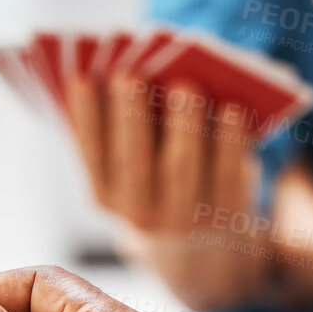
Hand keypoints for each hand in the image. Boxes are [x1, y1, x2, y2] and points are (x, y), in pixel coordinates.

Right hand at [66, 74, 269, 311]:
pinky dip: (231, 141)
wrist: (204, 244)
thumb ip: (124, 125)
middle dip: (130, 117)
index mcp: (106, 195)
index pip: (91, 154)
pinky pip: (228, 175)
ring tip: (185, 84)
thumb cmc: (160, 176)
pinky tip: (233, 109)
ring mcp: (184, 219)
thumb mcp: (132, 164)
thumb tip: (131, 67)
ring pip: (181, 170)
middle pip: (134, 164)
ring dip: (183, 125)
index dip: (85, 117)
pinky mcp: (225, 214)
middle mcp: (140, 214)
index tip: (80, 76)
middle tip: (130, 75)